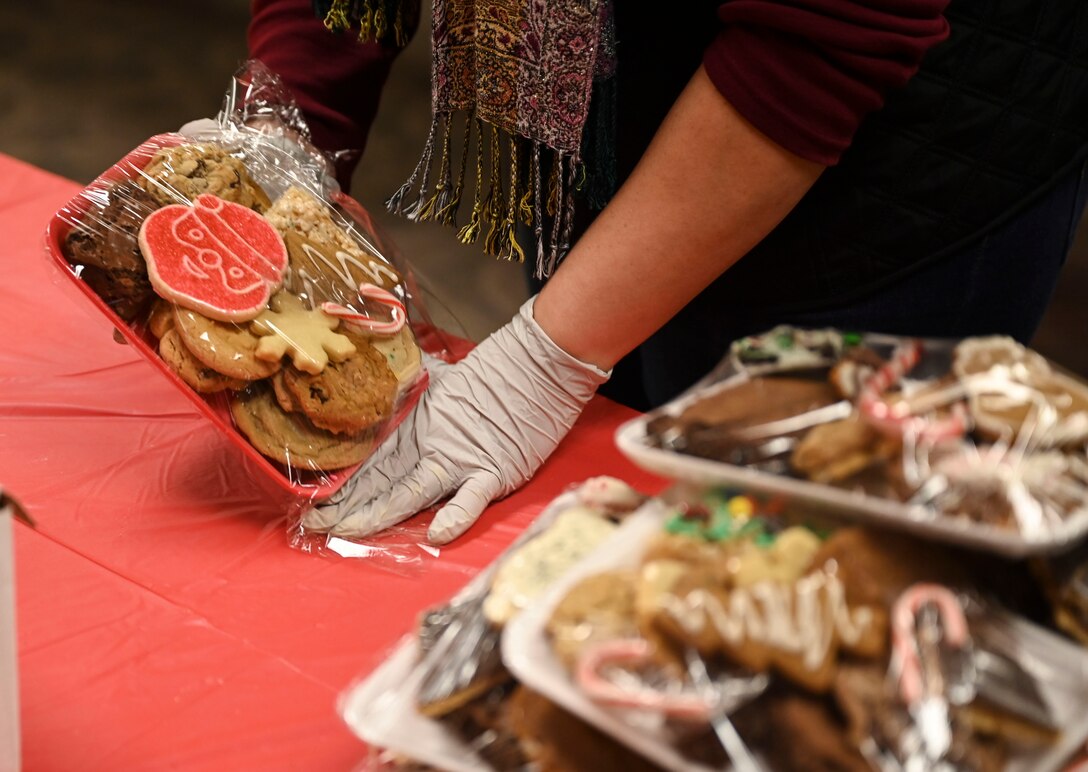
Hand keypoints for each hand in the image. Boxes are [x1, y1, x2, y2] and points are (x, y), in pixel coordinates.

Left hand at [303, 296, 609, 543]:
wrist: (537, 368)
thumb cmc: (494, 372)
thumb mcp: (442, 377)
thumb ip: (412, 383)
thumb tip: (390, 378)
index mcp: (416, 425)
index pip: (370, 460)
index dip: (340, 482)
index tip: (310, 499)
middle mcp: (431, 445)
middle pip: (380, 481)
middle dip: (344, 506)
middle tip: (309, 526)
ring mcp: (460, 460)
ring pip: (411, 492)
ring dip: (378, 515)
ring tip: (346, 533)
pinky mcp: (492, 471)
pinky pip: (471, 498)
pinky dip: (456, 515)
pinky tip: (436, 535)